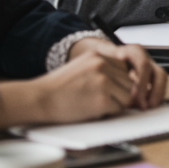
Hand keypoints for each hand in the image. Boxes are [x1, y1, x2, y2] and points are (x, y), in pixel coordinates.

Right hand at [0, 42, 167, 129]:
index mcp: (99, 54)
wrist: (39, 99)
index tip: (110, 89)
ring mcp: (103, 82)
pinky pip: (117, 108)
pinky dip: (108, 113)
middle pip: (128, 82)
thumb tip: (127, 78)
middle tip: (101, 99)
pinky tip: (92, 110)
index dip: (118, 82)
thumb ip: (103, 67)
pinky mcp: (101, 100)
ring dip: (115, 103)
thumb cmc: (58, 86)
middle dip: (119, 93)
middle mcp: (103, 65)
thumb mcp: (83, 65)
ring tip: (95, 104)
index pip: (124, 68)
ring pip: (126, 96)